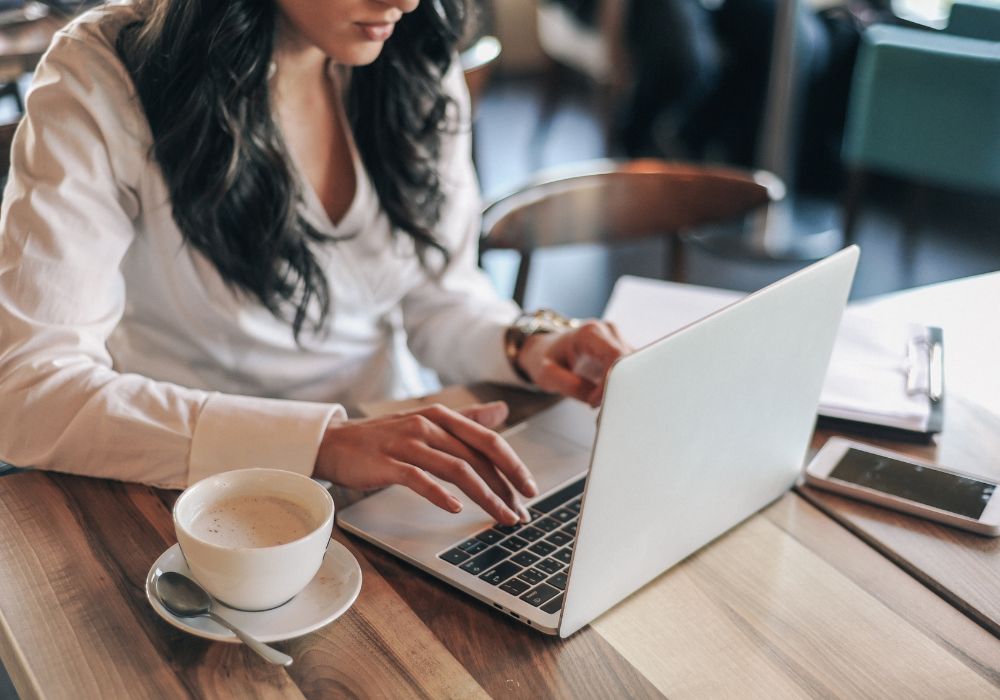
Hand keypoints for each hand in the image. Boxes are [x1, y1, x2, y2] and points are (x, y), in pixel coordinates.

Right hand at [314, 401, 537, 524]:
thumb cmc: (385, 436)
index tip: (530, 488)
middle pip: (477, 457)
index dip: (513, 464)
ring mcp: (407, 443)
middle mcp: (428, 425)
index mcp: (442, 416)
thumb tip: (501, 411)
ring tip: (501, 516)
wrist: (335, 442)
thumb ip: (467, 418)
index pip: (488, 440)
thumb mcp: (428, 421)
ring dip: (484, 496)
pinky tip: (456, 509)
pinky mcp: (387, 463)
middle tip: (521, 513)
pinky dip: (440, 494)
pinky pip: (420, 479)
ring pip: (456, 469)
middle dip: (505, 487)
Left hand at [516, 321, 630, 406]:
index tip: (594, 401)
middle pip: (629, 362)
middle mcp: (608, 331)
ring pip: (634, 368)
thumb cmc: (546, 358)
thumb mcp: (546, 374)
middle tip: (600, 408)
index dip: (610, 382)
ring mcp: (617, 340)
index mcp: (590, 333)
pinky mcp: (622, 351)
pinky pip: (630, 371)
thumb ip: (569, 385)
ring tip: (601, 403)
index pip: (615, 356)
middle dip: (618, 388)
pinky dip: (622, 387)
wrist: (547, 349)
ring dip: (621, 389)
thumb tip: (595, 399)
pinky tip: (607, 397)